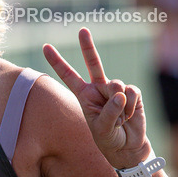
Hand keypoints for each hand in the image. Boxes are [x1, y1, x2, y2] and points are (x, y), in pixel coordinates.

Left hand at [43, 28, 150, 168]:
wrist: (128, 146)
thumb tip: (119, 94)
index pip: (68, 75)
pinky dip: (130, 106)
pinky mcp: (132, 92)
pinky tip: (129, 115)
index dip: (57, 62)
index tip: (45, 46)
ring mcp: (115, 89)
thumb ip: (109, 112)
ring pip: (115, 84)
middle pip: (93, 63)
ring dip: (118, 105)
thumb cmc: (109, 139)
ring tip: (119, 119)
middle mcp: (98, 88)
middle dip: (87, 46)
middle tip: (82, 30)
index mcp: (84, 95)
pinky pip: (131, 92)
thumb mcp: (102, 130)